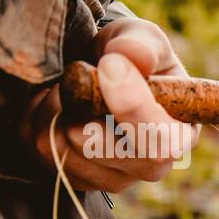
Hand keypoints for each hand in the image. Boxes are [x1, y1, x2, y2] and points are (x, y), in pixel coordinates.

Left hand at [23, 17, 198, 191]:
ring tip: (69, 88)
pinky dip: (38, 119)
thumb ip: (141, 45)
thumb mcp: (141, 38)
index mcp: (181, 134)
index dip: (131, 106)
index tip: (107, 64)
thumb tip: (135, 57)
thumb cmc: (129, 56)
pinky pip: (40, 151)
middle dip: (78, 103)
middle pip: (100, 148)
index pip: (160, 141)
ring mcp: (116, 178)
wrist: (98, 74)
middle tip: (81, 72)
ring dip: (54, 108)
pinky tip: (55, 105)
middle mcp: (153, 165)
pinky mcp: (78, 180)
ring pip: (64, 147)